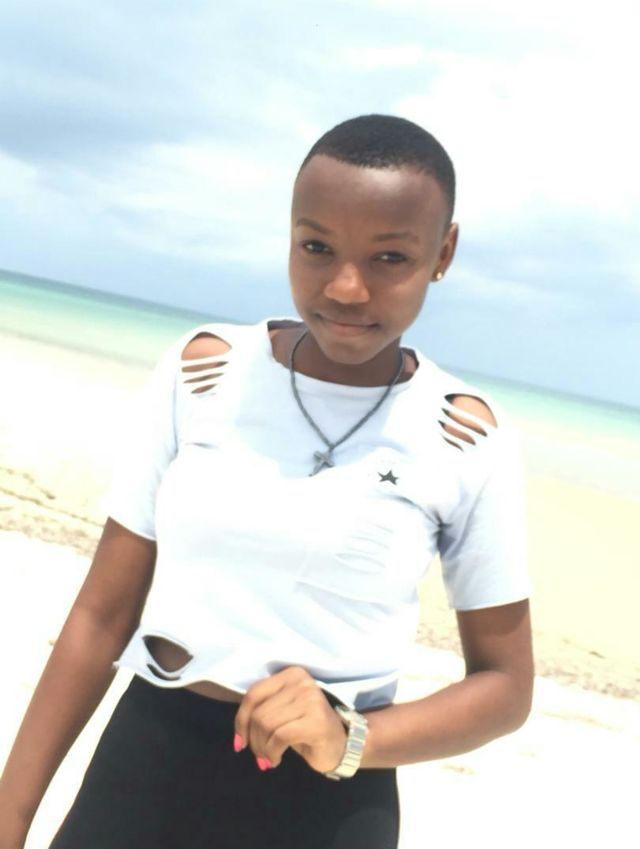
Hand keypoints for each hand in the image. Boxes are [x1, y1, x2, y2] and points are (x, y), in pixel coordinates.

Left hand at [233, 666, 347, 773]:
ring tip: (268, 758)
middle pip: (259, 712)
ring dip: (261, 748)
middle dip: (253, 739)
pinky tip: (275, 760)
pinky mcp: (316, 721)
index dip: (241, 720)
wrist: (342, 743)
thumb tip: (239, 733)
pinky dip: (271, 753)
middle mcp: (301, 681)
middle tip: (259, 755)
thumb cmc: (306, 728)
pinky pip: (279, 737)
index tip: (240, 742)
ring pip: (266, 725)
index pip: (254, 694)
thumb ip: (262, 711)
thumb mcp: (282, 713)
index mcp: (291, 674)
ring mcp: (310, 699)